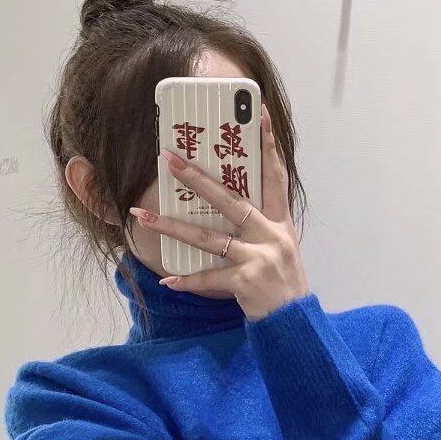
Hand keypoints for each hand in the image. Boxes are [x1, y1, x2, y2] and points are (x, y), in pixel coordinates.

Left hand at [129, 100, 310, 319]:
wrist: (296, 325)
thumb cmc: (283, 286)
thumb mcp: (280, 250)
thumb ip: (260, 228)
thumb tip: (229, 206)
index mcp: (280, 223)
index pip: (276, 176)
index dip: (269, 145)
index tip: (261, 114)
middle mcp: (272, 235)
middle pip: (231, 200)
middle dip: (197, 178)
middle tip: (168, 159)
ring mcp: (260, 257)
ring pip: (209, 238)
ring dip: (173, 227)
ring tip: (144, 216)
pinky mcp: (247, 281)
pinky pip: (210, 278)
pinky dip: (188, 281)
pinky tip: (167, 279)